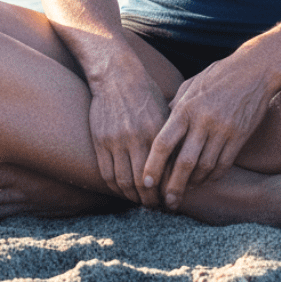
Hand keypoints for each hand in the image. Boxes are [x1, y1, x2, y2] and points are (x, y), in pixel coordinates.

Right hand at [88, 63, 171, 209]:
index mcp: (156, 132)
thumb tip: (180, 166)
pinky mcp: (100, 140)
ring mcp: (116, 140)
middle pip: (143, 183)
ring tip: (139, 201)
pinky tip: (122, 189)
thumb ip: (170, 138)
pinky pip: (106, 173)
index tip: (170, 199)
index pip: (164, 172)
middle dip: (150, 200)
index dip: (167, 190)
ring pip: (123, 182)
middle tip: (155, 207)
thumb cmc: (145, 93)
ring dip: (131, 197)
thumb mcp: (164, 112)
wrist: (116, 74)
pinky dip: (115, 187)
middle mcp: (136, 138)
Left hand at [142, 51, 275, 210]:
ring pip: (204, 168)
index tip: (145, 182)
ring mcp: (223, 130)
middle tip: (166, 202)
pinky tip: (203, 181)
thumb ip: (174, 108)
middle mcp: (203, 121)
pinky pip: (223, 165)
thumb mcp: (190, 86)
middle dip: (173, 186)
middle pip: (184, 162)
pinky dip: (211, 177)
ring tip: (183, 193)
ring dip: (192, 184)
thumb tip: (158, 128)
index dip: (153, 165)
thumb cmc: (217, 77)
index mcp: (186, 108)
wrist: (254, 70)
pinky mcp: (239, 137)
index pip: (164, 142)